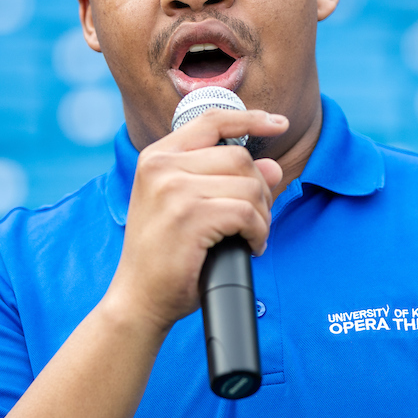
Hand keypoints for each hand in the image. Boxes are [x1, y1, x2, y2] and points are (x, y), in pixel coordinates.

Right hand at [104, 108, 288, 333]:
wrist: (138, 298)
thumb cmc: (166, 255)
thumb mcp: (189, 206)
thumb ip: (225, 179)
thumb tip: (272, 167)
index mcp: (157, 157)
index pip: (211, 121)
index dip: (250, 118)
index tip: (279, 123)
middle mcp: (161, 166)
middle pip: (240, 157)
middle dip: (260, 189)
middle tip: (255, 220)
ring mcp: (173, 189)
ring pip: (249, 186)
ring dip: (261, 216)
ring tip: (250, 236)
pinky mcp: (189, 216)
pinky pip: (247, 214)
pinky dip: (258, 233)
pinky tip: (249, 246)